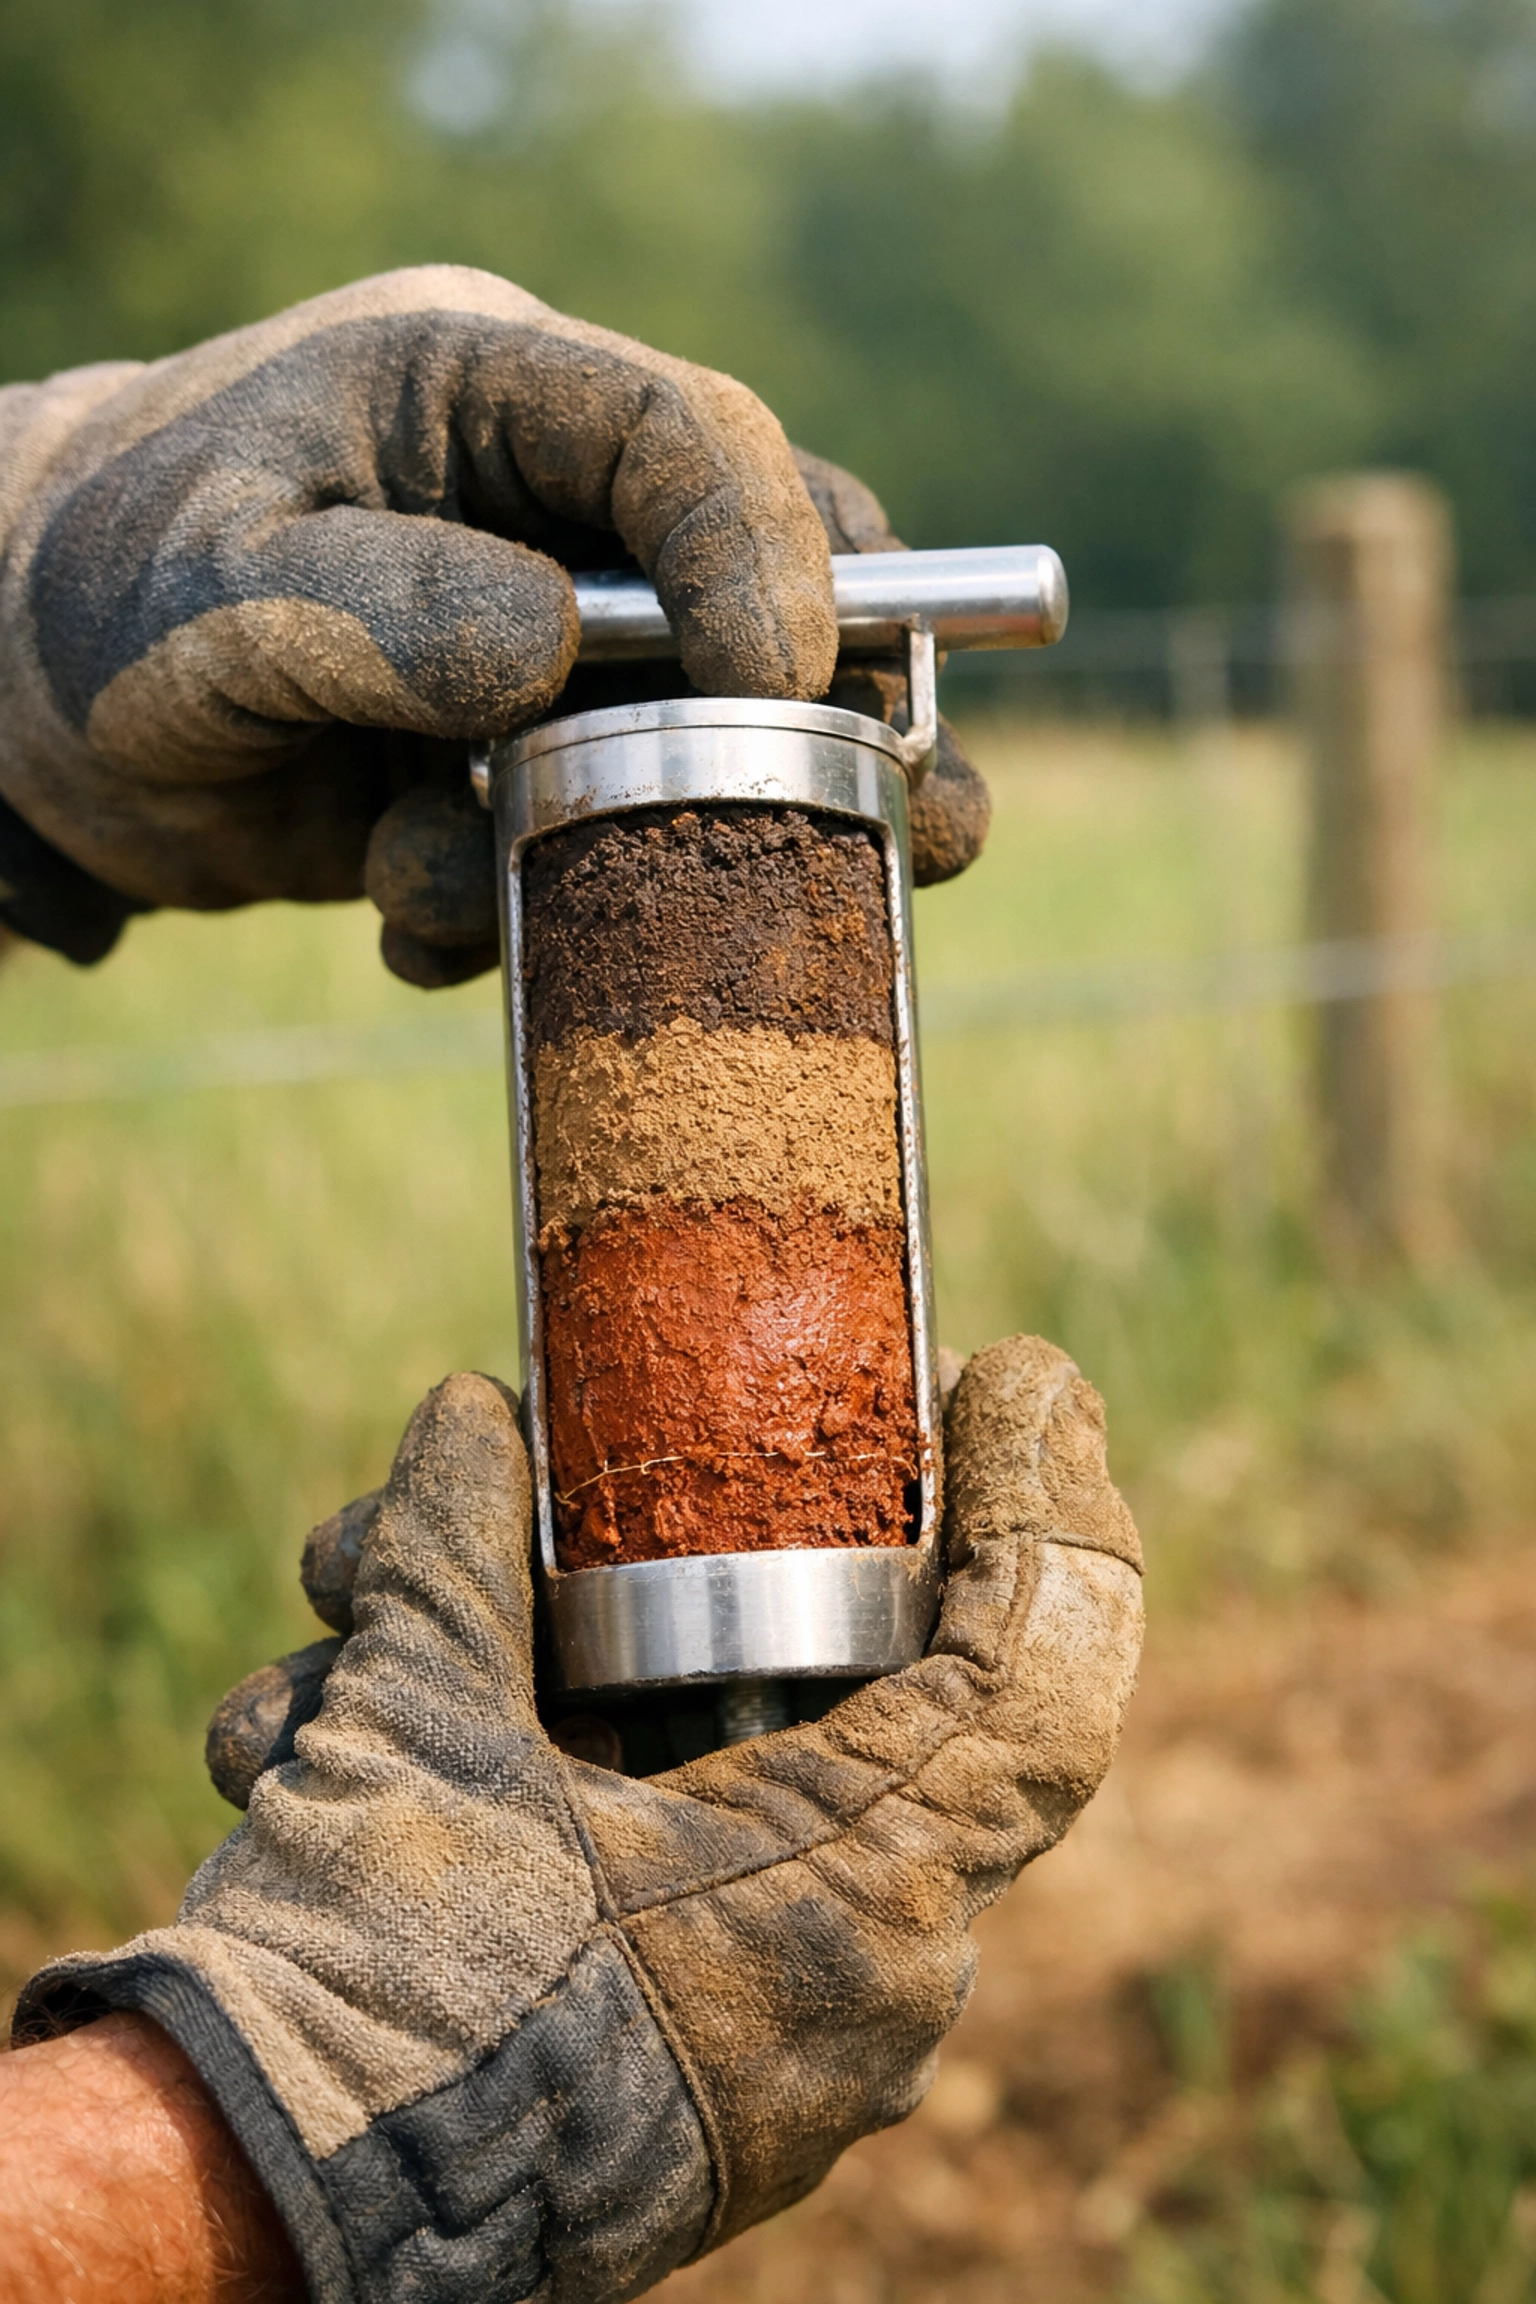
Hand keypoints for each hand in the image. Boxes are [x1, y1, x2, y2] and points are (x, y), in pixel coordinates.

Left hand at [0, 270, 988, 980]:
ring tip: (589, 903)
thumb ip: (373, 612)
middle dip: (836, 707)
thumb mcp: (201, 597)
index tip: (789, 679)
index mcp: (478, 389)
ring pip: (704, 727)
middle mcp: (539, 507)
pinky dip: (529, 905)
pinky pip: (593, 837)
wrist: (13, 705)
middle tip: (915, 819)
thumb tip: (553, 658)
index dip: (767, 549)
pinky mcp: (514, 758)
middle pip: (765, 574)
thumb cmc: (90, 601)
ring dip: (672, 840)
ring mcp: (540, 639)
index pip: (681, 434)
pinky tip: (411, 917)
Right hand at [17, 1338, 1141, 2298]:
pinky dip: (534, 1782)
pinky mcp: (686, 2063)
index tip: (1018, 1376)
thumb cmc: (366, 2004)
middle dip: (687, 1564)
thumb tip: (479, 1415)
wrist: (251, 2237)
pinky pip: (660, 1872)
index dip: (1048, 1501)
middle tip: (610, 1464)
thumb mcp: (409, 1734)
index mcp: (853, 1901)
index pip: (1038, 1673)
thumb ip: (460, 1554)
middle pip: (858, 1699)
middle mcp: (852, 1984)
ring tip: (342, 1612)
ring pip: (717, 1780)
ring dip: (535, 1674)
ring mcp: (775, 2036)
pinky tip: (337, 1715)